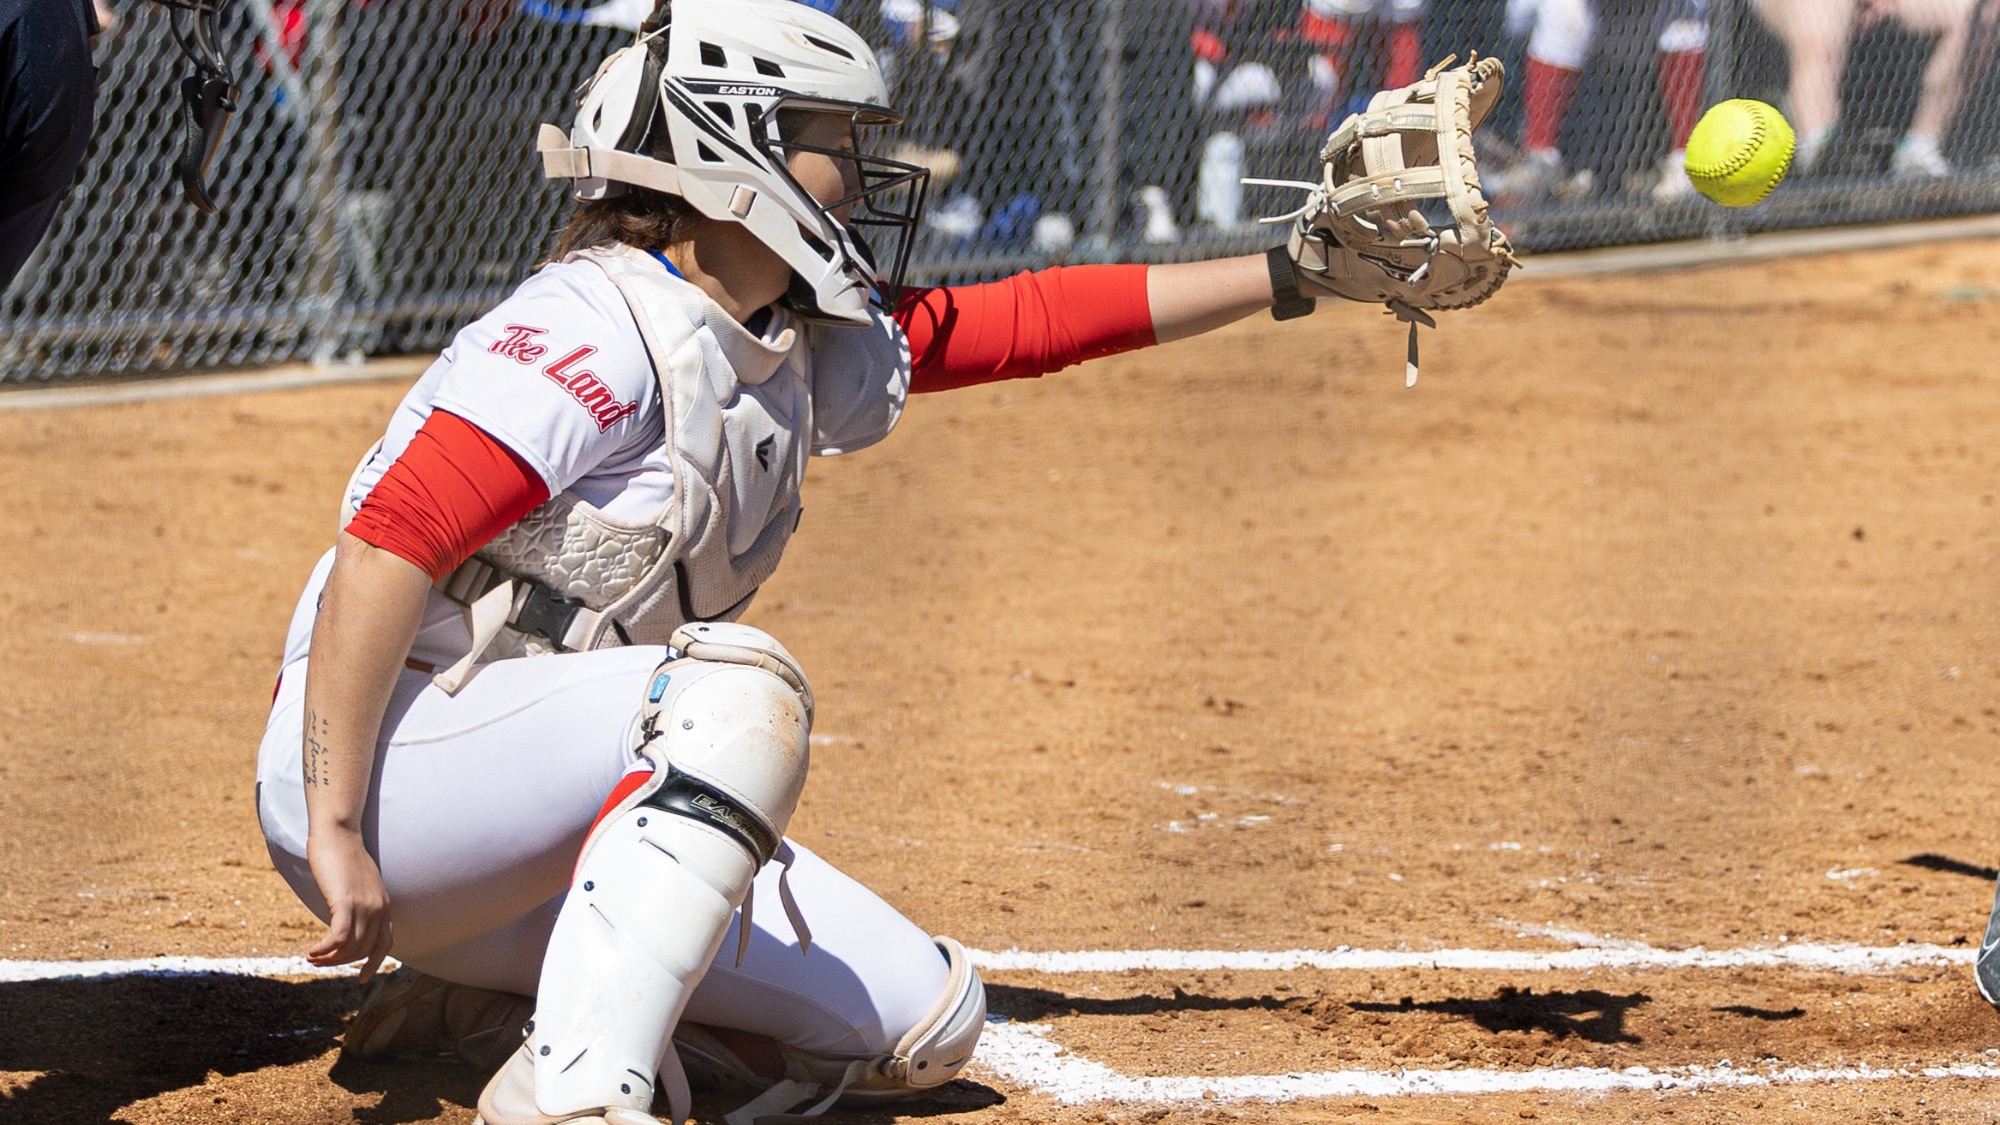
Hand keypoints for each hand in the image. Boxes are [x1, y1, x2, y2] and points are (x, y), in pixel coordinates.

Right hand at [306, 829, 394, 981]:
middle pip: (363, 949)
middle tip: (318, 962)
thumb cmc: (343, 855)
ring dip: (329, 958)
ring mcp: (365, 905)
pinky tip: (311, 953)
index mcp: (384, 905)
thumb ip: (359, 902)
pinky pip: (338, 938)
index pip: (385, 943)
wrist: (338, 833)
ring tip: (312, 958)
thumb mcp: (358, 883)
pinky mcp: (346, 902)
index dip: (373, 963)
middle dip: (340, 961)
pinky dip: (325, 950)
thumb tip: (348, 918)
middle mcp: (379, 908)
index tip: (361, 978)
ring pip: (350, 947)